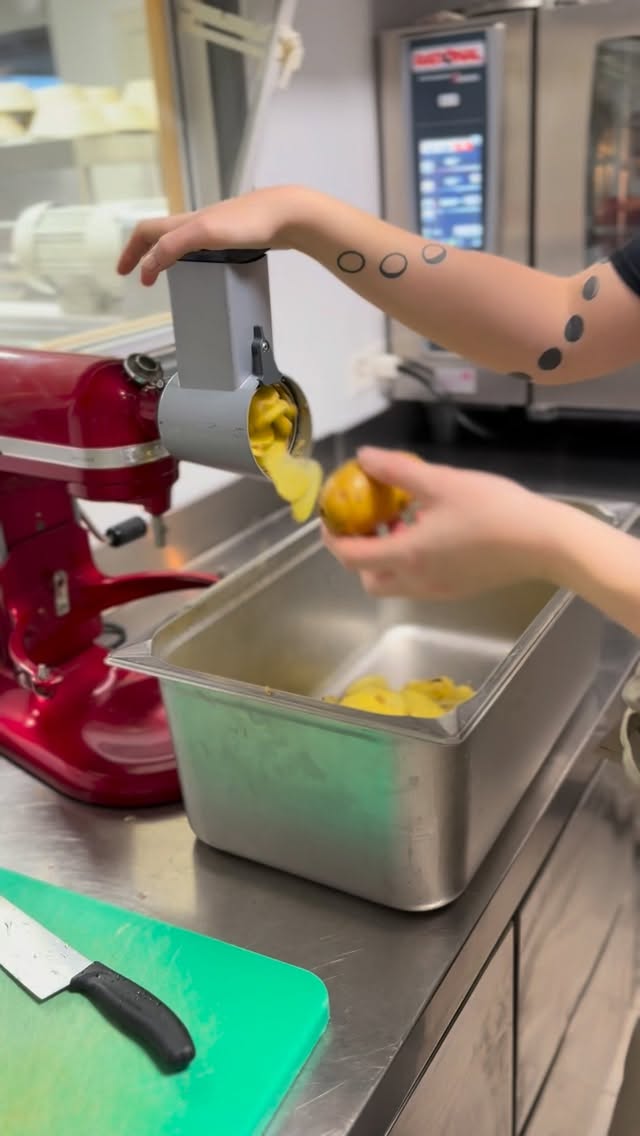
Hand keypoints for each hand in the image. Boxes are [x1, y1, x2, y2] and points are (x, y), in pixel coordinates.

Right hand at [117, 185, 312, 285]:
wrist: (288, 215)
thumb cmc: (248, 222)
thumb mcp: (203, 234)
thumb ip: (174, 247)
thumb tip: (150, 265)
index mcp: (186, 221)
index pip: (147, 232)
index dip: (132, 252)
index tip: (125, 274)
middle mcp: (197, 222)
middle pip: (162, 235)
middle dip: (146, 254)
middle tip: (142, 277)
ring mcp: (217, 228)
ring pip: (182, 240)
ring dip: (167, 255)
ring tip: (167, 274)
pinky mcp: (236, 236)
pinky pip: (203, 247)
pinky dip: (192, 258)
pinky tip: (204, 268)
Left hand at [322, 448, 565, 599]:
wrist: (542, 542)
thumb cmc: (491, 509)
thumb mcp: (440, 482)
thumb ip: (396, 470)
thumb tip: (363, 457)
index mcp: (406, 556)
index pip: (350, 557)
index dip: (333, 538)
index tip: (331, 517)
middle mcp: (417, 581)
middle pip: (370, 579)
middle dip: (359, 555)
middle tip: (367, 522)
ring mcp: (439, 590)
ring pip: (395, 583)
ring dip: (386, 558)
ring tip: (401, 522)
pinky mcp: (459, 589)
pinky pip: (419, 582)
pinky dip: (410, 562)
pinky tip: (430, 531)